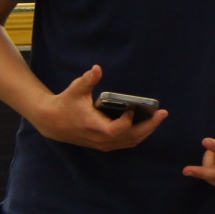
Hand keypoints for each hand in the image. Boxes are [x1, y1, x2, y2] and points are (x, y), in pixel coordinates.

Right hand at [28, 65, 166, 150]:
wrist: (52, 121)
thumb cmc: (65, 103)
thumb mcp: (76, 89)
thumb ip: (88, 79)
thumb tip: (97, 68)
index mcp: (95, 127)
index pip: (118, 129)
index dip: (128, 121)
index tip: (133, 107)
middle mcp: (101, 139)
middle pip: (131, 138)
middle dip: (149, 126)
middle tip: (163, 113)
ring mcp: (103, 144)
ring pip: (130, 142)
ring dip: (146, 131)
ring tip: (158, 118)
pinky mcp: (104, 145)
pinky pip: (126, 143)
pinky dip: (138, 135)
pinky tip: (146, 125)